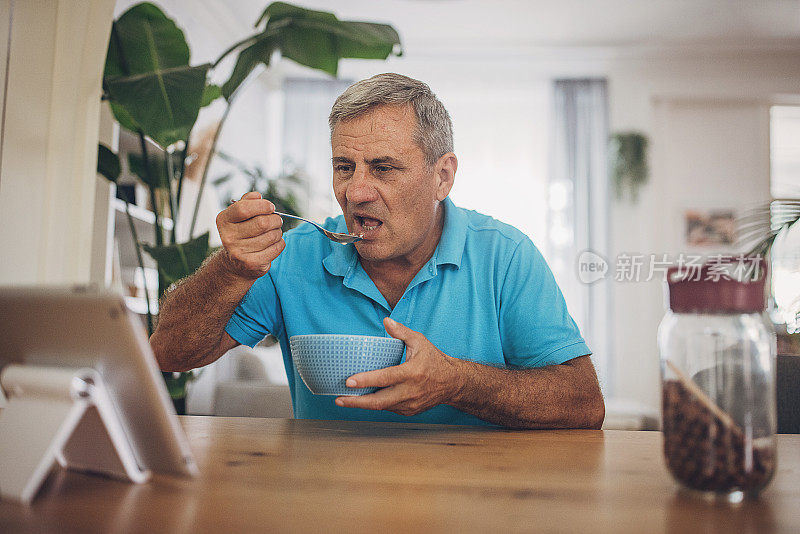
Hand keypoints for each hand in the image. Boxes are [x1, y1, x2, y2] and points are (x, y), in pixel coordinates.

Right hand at [216, 191, 284, 278]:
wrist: (235, 263)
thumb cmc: (241, 233)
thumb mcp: (239, 215)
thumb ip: (247, 202)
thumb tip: (258, 196)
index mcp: (224, 221)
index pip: (243, 208)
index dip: (262, 205)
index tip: (270, 207)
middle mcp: (228, 237)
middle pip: (262, 223)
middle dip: (275, 219)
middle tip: (277, 220)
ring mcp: (239, 252)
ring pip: (271, 236)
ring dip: (278, 232)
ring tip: (273, 232)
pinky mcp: (252, 263)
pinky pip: (276, 248)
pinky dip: (280, 243)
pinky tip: (273, 243)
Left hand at [335, 318, 462, 415]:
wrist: (453, 383)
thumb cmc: (434, 360)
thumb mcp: (420, 341)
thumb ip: (401, 332)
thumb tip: (386, 320)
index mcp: (412, 372)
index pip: (385, 378)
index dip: (366, 381)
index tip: (349, 381)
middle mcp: (411, 391)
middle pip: (379, 401)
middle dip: (357, 402)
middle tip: (339, 399)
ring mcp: (410, 404)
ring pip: (382, 407)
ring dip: (363, 405)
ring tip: (346, 399)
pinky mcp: (409, 411)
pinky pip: (389, 409)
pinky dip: (376, 405)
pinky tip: (365, 399)